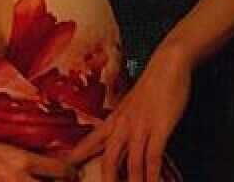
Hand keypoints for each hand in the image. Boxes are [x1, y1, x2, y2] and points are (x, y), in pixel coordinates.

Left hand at [65, 45, 190, 181]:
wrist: (167, 64)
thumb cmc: (151, 85)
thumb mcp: (131, 105)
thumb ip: (124, 122)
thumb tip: (121, 140)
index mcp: (114, 119)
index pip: (91, 142)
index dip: (79, 157)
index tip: (66, 167)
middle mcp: (123, 125)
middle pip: (109, 158)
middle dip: (107, 179)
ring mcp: (140, 126)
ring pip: (132, 162)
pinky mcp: (158, 127)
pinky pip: (153, 156)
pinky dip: (152, 174)